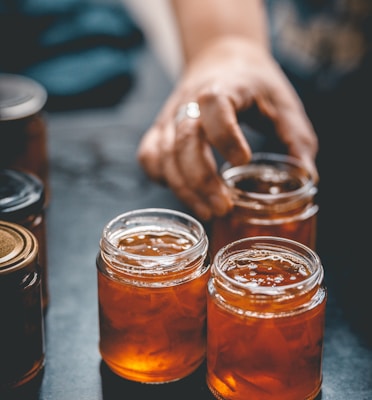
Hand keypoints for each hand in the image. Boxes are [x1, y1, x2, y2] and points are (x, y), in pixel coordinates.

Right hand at [137, 37, 317, 220]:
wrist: (220, 58)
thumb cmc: (254, 83)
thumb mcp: (283, 103)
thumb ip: (296, 139)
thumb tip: (308, 179)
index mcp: (224, 86)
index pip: (214, 106)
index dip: (225, 135)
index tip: (243, 161)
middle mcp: (189, 101)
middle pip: (184, 141)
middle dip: (201, 180)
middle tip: (224, 208)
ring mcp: (170, 117)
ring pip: (163, 155)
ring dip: (183, 188)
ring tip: (209, 212)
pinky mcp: (161, 130)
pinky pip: (149, 157)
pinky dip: (162, 178)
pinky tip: (185, 192)